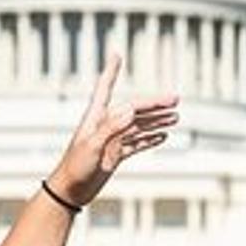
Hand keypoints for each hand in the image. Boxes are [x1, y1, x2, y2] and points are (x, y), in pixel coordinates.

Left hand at [48, 54, 180, 205]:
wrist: (70, 192)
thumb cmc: (75, 167)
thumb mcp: (91, 146)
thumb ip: (110, 127)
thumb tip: (130, 109)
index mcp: (96, 117)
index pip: (105, 88)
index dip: (111, 71)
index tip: (116, 54)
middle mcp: (105, 125)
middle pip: (134, 109)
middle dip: (154, 103)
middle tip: (175, 100)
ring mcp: (112, 140)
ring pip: (139, 126)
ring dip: (157, 121)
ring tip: (176, 118)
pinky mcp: (115, 155)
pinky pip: (137, 144)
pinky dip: (150, 139)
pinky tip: (163, 136)